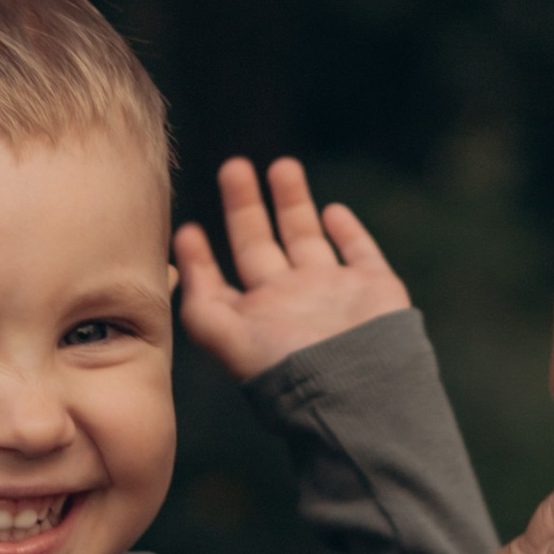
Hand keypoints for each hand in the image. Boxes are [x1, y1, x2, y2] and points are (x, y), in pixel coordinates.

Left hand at [174, 156, 411, 383]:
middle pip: (261, 246)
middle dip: (245, 208)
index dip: (203, 258)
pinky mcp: (374, 287)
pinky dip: (349, 231)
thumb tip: (179, 258)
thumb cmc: (286, 367)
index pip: (221, 281)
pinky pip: (360, 252)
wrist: (357, 388)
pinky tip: (334, 210)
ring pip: (308, 238)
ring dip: (293, 203)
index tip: (187, 228)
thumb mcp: (226, 338)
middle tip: (233, 167)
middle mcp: (291, 303)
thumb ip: (199, 302)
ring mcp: (334, 293)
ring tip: (280, 166)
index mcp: (255, 318)